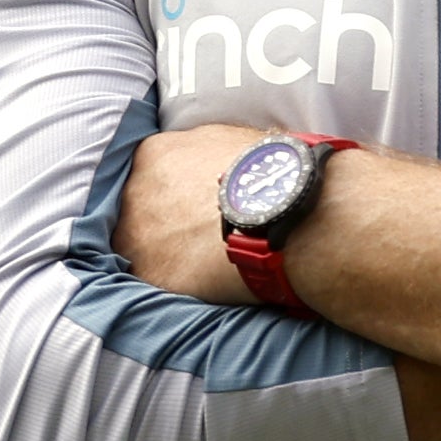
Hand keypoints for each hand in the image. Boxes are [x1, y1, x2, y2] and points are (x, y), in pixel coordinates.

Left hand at [123, 121, 440, 440]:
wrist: (304, 213)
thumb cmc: (288, 174)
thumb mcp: (240, 143)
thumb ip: (212, 154)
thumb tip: (225, 160)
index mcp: (156, 154)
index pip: (148, 179)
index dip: (169, 201)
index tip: (187, 216)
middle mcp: (136, 193)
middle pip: (136, 218)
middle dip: (160, 233)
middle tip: (195, 249)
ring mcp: (140, 237)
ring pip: (141, 256)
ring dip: (165, 267)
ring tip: (202, 276)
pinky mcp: (155, 277)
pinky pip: (154, 292)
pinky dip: (176, 297)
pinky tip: (204, 297)